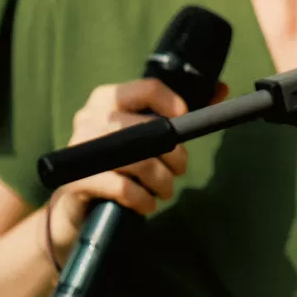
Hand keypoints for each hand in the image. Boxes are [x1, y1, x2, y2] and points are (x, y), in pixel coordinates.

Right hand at [43, 77, 205, 259]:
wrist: (76, 208)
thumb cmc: (117, 164)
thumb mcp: (142, 135)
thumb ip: (177, 113)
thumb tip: (220, 89)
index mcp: (106, 99)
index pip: (148, 88)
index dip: (175, 105)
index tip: (185, 122)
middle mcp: (89, 118)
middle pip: (148, 129)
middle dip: (174, 154)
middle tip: (180, 169)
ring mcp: (79, 150)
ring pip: (139, 161)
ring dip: (162, 180)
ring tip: (165, 190)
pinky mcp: (76, 181)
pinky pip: (124, 188)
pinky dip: (144, 199)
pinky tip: (147, 204)